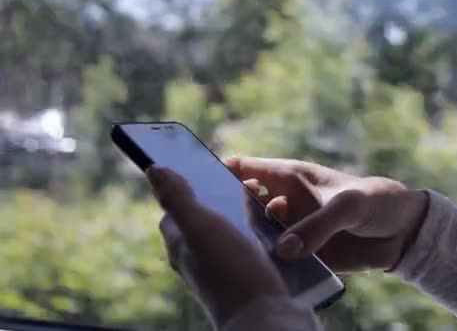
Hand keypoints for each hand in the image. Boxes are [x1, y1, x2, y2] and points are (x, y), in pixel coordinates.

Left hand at [146, 166, 286, 326]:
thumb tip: (153, 169)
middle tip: (246, 183)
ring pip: (229, 234)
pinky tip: (274, 230)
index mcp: (182, 246)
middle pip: (203, 221)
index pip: (174, 212)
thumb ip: (177, 199)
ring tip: (265, 203)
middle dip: (220, 200)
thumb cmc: (231, 273)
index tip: (206, 171)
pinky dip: (259, 235)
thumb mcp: (201, 228)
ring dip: (244, 216)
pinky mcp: (248, 279)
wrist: (265, 320)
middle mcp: (198, 260)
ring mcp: (223, 271)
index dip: (185, 189)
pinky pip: (250, 248)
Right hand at [225, 157, 428, 272]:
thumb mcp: (347, 205)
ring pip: (256, 237)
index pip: (244, 169)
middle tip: (207, 231)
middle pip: (241, 206)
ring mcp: (291, 230)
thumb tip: (285, 250)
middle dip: (225, 215)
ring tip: (231, 258)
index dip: (219, 172)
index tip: (196, 185)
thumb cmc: (375, 201)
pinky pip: (278, 261)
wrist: (403, 232)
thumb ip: (316, 226)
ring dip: (246, 246)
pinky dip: (268, 267)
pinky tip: (258, 277)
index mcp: (288, 177)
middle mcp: (284, 203)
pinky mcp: (302, 255)